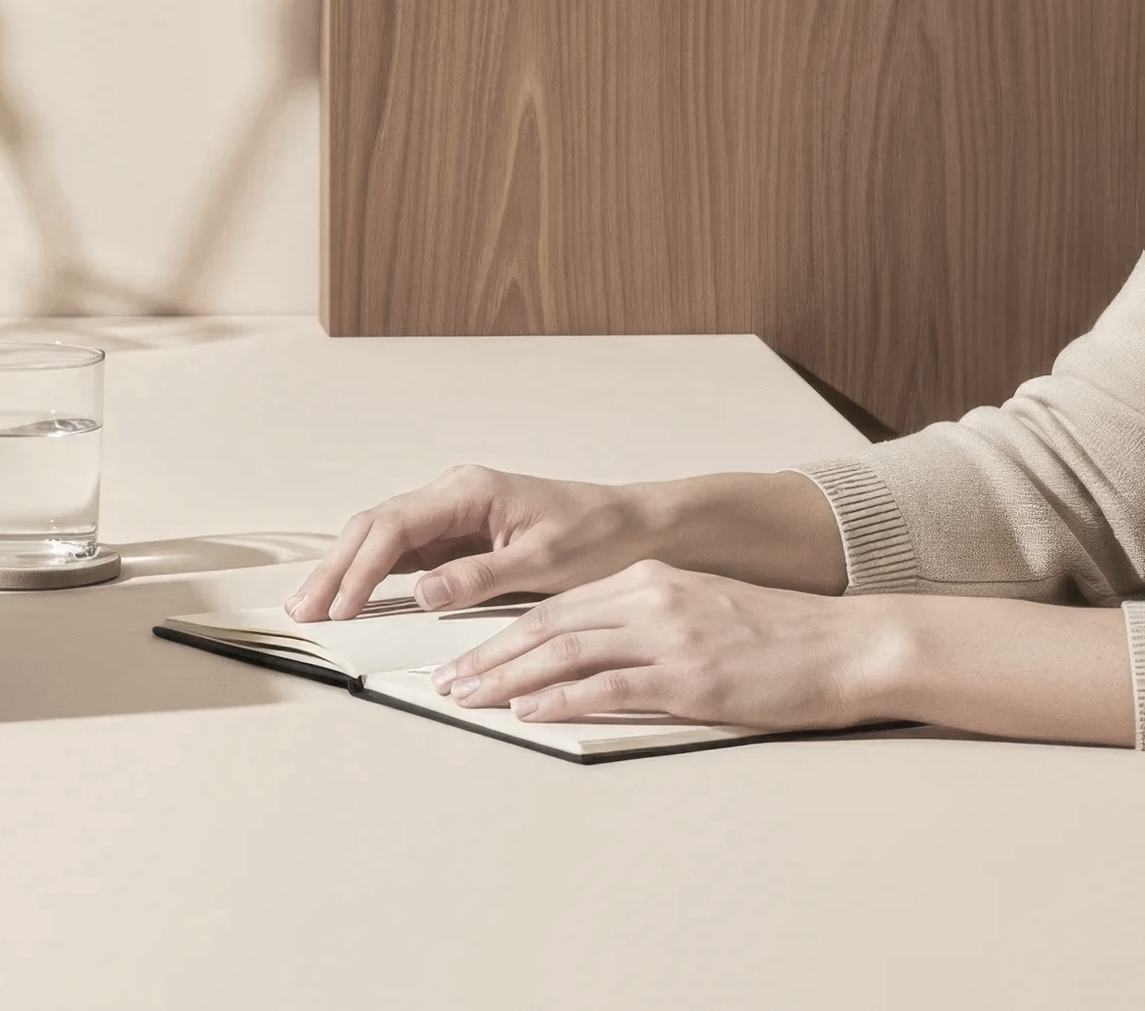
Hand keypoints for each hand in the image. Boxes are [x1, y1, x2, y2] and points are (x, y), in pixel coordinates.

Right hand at [288, 465, 658, 619]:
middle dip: (334, 568)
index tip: (339, 606)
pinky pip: (402, 551)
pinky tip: (351, 595)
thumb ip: (478, 576)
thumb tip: (420, 593)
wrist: (634, 526)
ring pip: (379, 537)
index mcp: (467, 491)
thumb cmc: (598, 537)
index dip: (359, 569)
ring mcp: (450, 513)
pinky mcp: (457, 535)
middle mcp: (450, 494)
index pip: (394, 528)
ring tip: (312, 605)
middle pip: (373, 527)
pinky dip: (371, 573)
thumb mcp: (544, 563)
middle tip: (301, 608)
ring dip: (345, 570)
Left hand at [429, 561, 889, 729]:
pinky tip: (529, 712)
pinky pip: (609, 686)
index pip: (554, 607)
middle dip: (487, 655)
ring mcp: (668, 636)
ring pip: (565, 653)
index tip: (463, 656)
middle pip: (545, 626)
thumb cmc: (781, 637)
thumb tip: (592, 653)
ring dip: (507, 677)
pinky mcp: (690, 676)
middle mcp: (648, 599)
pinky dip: (561, 699)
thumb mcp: (700, 609)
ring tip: (468, 698)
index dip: (500, 633)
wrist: (850, 644)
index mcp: (646, 581)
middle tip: (444, 681)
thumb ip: (645, 622)